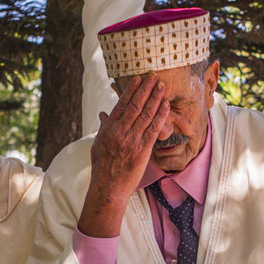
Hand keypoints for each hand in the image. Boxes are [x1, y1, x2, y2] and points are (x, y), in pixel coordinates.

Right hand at [78, 75, 169, 237]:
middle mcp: (120, 132)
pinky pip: (154, 129)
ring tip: (162, 86)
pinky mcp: (143, 150)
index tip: (138, 79)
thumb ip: (103, 127)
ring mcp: (132, 140)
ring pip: (146, 115)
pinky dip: (161, 116)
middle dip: (146, 89)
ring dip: (156, 98)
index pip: (121, 104)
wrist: (108, 187)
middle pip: (136, 106)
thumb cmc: (102, 166)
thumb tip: (104, 114)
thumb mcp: (98, 144)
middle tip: (154, 76)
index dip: (131, 90)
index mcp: (108, 128)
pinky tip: (166, 105)